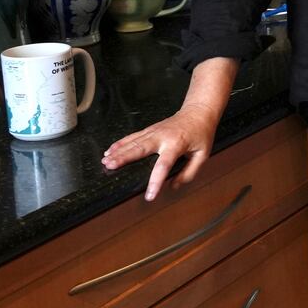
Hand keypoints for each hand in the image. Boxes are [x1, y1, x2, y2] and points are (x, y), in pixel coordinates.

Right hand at [102, 106, 221, 201]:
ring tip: (105, 161)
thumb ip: (189, 172)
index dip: (156, 181)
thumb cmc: (201, 134)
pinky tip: (109, 150)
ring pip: (133, 142)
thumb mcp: (202, 155)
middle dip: (124, 158)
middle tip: (110, 167)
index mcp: (177, 144)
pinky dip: (120, 143)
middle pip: (140, 149)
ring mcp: (154, 131)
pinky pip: (132, 136)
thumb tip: (174, 186)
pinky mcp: (150, 129)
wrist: (199, 112)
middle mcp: (162, 137)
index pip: (164, 165)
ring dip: (118, 151)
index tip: (149, 195)